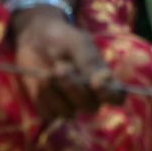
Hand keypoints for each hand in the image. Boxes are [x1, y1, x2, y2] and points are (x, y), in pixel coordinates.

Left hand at [10, 8, 124, 118]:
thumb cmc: (63, 40)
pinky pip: (48, 113)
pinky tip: (38, 81)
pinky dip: (42, 97)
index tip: (95, 82)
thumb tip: (100, 82)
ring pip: (68, 112)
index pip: (116, 98)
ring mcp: (69, 104)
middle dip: (73, 88)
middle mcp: (89, 96)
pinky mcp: (48, 107)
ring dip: (55, 92)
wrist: (35, 38)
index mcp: (103, 81)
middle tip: (60, 68)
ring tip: (47, 74)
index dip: (108, 94)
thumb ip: (89, 62)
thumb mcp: (78, 44)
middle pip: (90, 107)